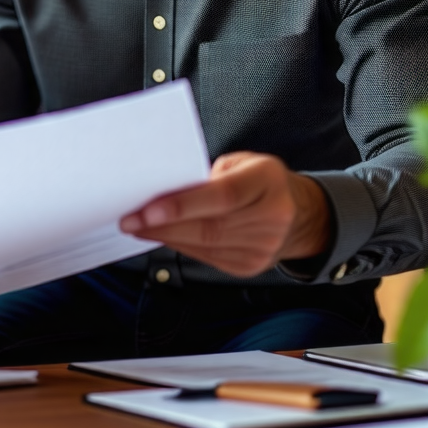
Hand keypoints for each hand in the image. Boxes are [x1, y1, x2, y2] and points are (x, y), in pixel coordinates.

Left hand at [119, 152, 330, 275]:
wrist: (298, 213)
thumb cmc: (259, 180)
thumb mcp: (240, 162)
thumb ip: (208, 174)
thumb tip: (163, 189)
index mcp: (268, 180)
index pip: (222, 196)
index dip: (182, 205)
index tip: (147, 209)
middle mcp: (272, 216)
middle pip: (208, 226)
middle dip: (162, 224)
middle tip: (129, 218)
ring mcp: (263, 246)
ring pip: (204, 245)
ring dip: (164, 236)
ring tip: (136, 226)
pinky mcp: (251, 265)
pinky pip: (206, 257)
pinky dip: (180, 245)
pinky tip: (160, 236)